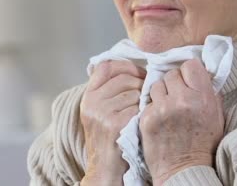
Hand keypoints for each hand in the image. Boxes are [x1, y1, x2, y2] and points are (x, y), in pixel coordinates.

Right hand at [80, 60, 145, 184]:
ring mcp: (102, 113)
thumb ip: (109, 91)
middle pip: (124, 78)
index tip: (139, 73)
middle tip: (148, 93)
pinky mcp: (115, 124)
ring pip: (134, 92)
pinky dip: (144, 112)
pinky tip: (142, 120)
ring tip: (143, 110)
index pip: (106, 66)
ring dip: (144, 99)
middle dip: (141, 83)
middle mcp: (92, 103)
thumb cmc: (109, 139)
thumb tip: (132, 69)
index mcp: (88, 97)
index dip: (126, 66)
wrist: (105, 169)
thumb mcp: (100, 112)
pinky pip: (139, 107)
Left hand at [139, 58, 224, 184]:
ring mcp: (162, 108)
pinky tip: (159, 118)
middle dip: (174, 83)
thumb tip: (201, 73)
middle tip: (176, 96)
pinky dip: (152, 107)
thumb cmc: (203, 143)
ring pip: (156, 85)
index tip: (188, 80)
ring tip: (167, 107)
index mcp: (202, 96)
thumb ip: (209, 92)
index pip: (190, 65)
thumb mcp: (216, 115)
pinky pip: (147, 101)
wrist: (184, 170)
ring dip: (161, 93)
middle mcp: (182, 99)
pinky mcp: (147, 118)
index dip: (188, 72)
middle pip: (171, 73)